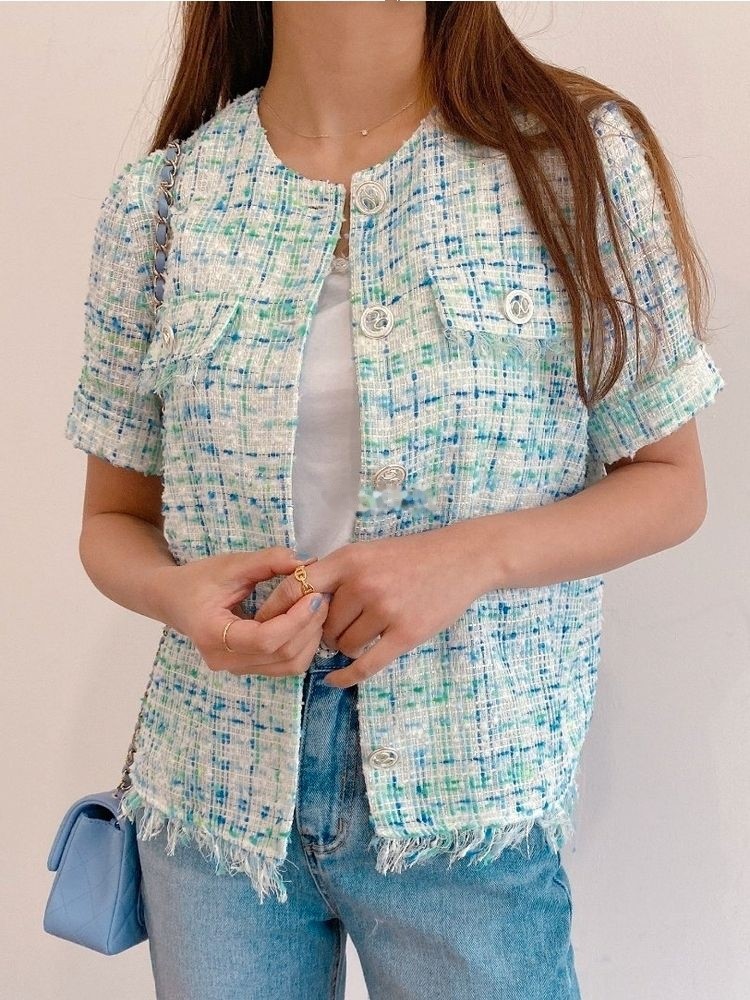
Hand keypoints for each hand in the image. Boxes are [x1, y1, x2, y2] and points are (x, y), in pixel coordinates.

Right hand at [148, 548, 329, 676]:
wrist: (174, 599)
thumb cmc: (198, 579)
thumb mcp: (230, 564)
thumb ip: (267, 561)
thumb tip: (306, 563)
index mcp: (213, 635)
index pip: (264, 639)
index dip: (296, 620)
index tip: (314, 596)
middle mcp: (224, 660)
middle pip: (281, 655)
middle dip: (309, 627)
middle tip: (324, 597)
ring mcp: (236, 669)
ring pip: (288, 665)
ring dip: (310, 638)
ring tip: (318, 608)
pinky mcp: (248, 668)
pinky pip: (284, 666)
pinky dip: (303, 645)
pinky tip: (307, 621)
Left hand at [253, 527, 482, 687]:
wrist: (460, 559)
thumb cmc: (410, 556)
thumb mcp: (367, 551)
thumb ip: (335, 572)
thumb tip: (297, 599)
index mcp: (349, 559)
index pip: (297, 587)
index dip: (277, 609)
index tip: (265, 624)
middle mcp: (363, 584)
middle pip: (322, 624)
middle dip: (324, 631)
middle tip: (337, 628)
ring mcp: (385, 610)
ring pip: (344, 644)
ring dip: (345, 646)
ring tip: (361, 633)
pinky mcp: (406, 633)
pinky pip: (366, 664)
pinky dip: (346, 675)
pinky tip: (334, 680)